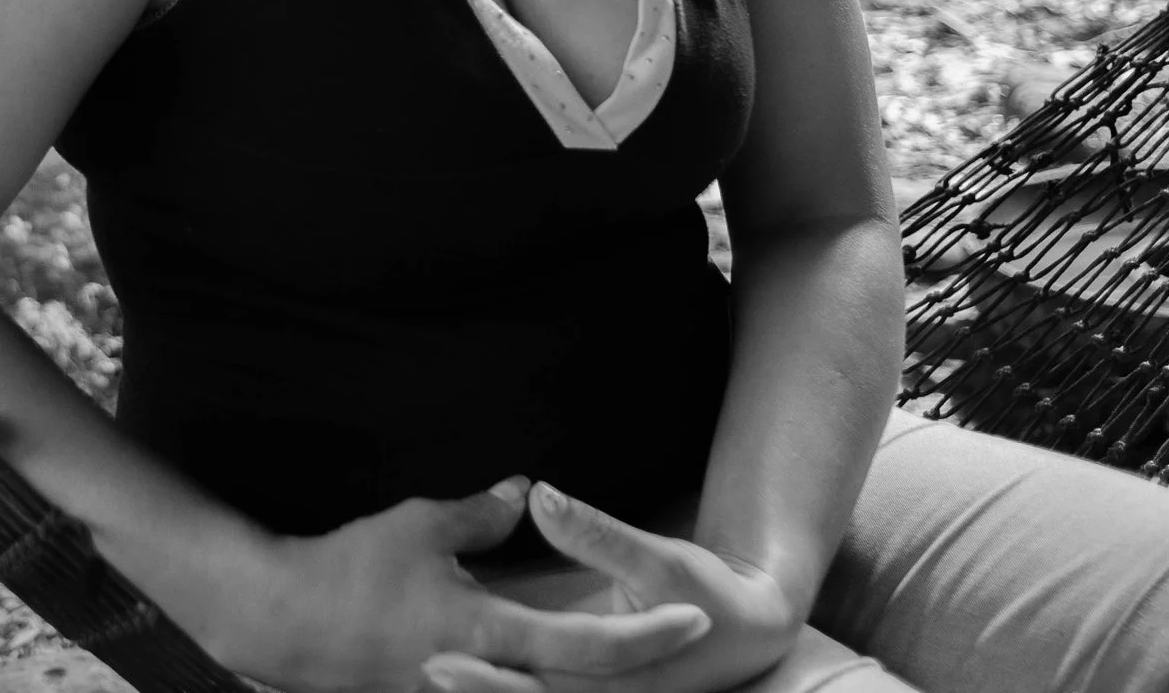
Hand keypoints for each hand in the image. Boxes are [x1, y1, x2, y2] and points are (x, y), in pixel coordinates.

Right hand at [236, 479, 710, 692]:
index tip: (691, 616)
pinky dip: (539, 685)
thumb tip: (528, 491)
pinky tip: (556, 672)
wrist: (282, 623)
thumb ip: (483, 512)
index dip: (645, 634)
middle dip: (639, 667)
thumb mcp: (421, 526)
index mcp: (485, 634)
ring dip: (590, 684)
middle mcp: (481, 678)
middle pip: (579, 689)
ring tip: (638, 657)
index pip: (586, 645)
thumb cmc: (351, 570)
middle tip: (687, 636)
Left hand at [421, 483, 800, 692]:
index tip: (433, 658)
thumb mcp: (658, 558)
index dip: (484, 678)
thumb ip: (597, 534)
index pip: (536, 687)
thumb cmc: (709, 593)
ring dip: (485, 692)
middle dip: (472, 691)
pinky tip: (465, 673)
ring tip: (421, 675)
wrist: (752, 629)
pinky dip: (506, 686)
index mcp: (615, 681)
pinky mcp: (597, 691)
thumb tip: (538, 496)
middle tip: (416, 669)